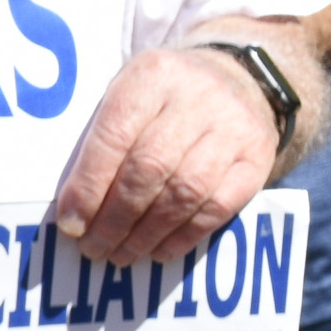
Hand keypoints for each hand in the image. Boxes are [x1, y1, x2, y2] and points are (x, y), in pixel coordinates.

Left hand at [52, 48, 283, 267]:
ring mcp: (234, 128)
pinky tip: (161, 250)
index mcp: (153, 76)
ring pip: (186, 191)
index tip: (71, 224)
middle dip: (116, 217)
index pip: (114, 137)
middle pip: (150, 168)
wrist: (243, 81)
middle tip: (94, 247)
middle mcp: (198, 98)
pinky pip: (220, 206)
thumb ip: (103, 138)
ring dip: (148, 232)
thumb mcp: (130, 93)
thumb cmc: (167, 98)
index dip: (89, 186)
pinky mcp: (258, 159)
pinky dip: (185, 235)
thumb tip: (74, 208)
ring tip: (122, 254)